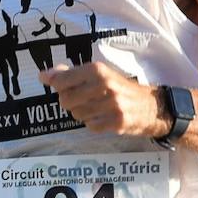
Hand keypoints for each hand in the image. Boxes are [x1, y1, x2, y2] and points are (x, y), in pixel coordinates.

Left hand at [39, 63, 168, 135]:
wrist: (153, 106)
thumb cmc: (122, 88)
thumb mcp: (101, 74)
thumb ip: (72, 74)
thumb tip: (44, 75)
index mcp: (99, 70)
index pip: (62, 80)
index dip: (56, 84)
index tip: (57, 85)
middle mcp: (105, 86)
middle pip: (66, 100)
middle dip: (70, 102)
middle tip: (81, 99)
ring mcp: (112, 105)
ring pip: (77, 114)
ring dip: (82, 113)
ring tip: (95, 108)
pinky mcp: (117, 122)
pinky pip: (91, 126)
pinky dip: (94, 124)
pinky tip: (103, 118)